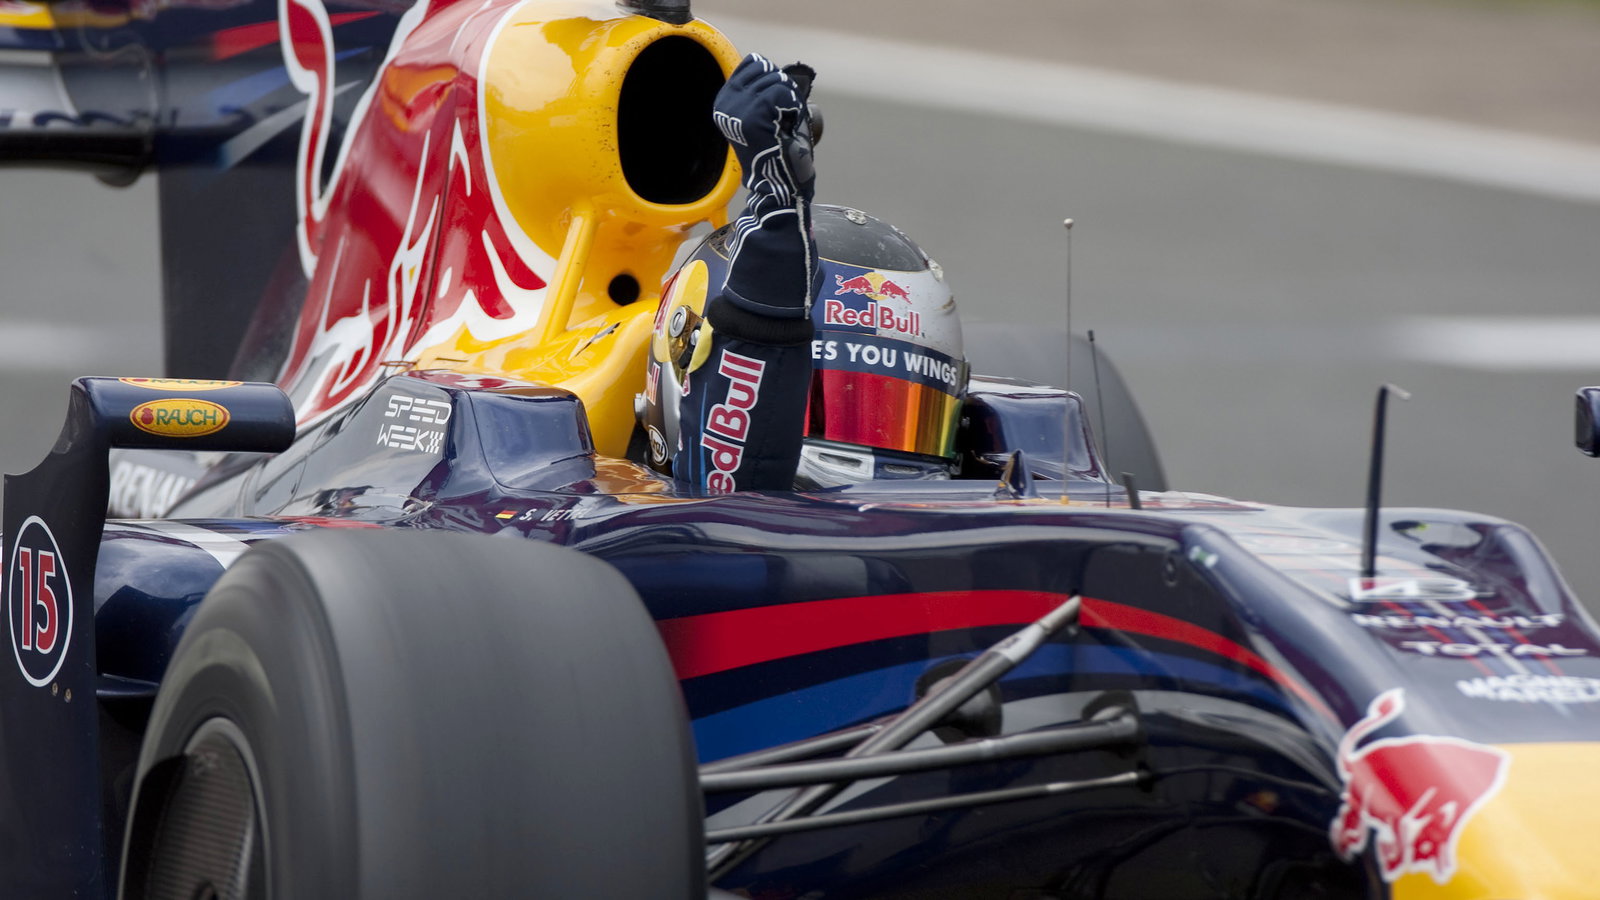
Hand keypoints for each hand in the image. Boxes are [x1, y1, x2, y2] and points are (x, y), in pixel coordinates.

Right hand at [713, 54, 815, 205]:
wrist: (778, 182)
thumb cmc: (776, 149)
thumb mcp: (760, 114)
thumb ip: (758, 91)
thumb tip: (765, 62)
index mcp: (724, 100)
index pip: (754, 62)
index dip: (774, 76)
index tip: (777, 104)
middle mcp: (726, 101)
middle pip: (767, 69)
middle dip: (784, 88)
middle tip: (784, 118)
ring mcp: (738, 106)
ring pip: (778, 80)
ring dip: (791, 100)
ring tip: (784, 124)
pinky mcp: (754, 113)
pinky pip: (784, 92)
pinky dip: (794, 107)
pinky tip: (788, 126)